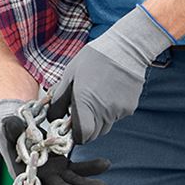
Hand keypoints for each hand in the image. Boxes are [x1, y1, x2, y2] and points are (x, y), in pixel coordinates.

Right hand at [0, 99, 108, 184]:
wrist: (18, 125)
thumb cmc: (8, 127)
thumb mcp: (7, 126)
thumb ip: (11, 128)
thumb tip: (15, 127)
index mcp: (23, 172)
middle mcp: (39, 176)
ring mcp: (52, 171)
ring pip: (71, 181)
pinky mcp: (62, 163)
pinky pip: (78, 169)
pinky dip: (91, 168)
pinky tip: (105, 165)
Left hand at [48, 5, 173, 143]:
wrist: (126, 49)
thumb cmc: (94, 58)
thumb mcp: (70, 74)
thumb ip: (60, 99)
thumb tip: (54, 117)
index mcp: (84, 102)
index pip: (82, 136)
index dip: (76, 134)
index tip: (73, 125)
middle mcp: (102, 111)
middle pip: (94, 134)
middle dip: (87, 127)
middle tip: (84, 109)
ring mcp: (118, 111)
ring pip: (106, 126)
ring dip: (99, 118)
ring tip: (99, 95)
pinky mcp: (130, 108)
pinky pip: (117, 116)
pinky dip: (112, 110)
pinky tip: (111, 91)